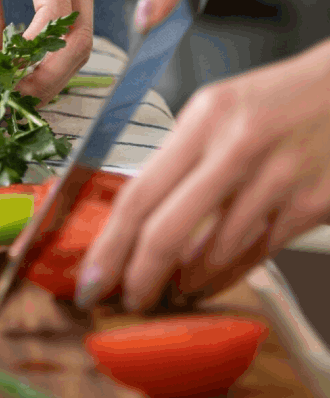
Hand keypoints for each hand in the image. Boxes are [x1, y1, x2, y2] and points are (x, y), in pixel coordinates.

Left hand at [0, 0, 95, 103]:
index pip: (55, 13)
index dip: (35, 53)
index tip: (7, 74)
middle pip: (81, 37)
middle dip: (51, 76)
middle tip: (17, 98)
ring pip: (86, 41)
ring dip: (58, 74)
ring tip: (23, 93)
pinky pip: (79, 33)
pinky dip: (60, 59)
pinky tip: (33, 72)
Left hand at [74, 39, 329, 312]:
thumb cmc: (277, 99)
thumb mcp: (219, 109)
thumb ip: (182, 156)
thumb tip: (140, 215)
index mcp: (205, 117)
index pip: (142, 191)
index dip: (111, 243)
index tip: (91, 275)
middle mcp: (238, 147)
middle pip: (168, 230)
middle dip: (138, 275)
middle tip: (124, 298)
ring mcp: (280, 179)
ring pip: (214, 252)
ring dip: (185, 279)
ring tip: (169, 288)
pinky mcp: (314, 205)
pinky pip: (257, 255)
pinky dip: (225, 275)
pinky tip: (207, 282)